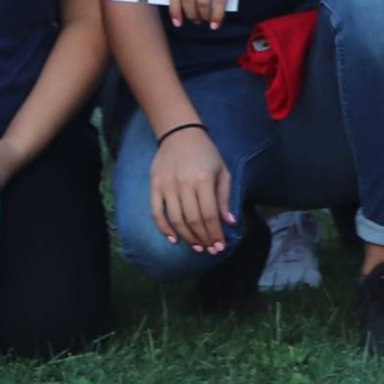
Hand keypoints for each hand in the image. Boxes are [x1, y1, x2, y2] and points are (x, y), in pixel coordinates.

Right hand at [148, 119, 235, 253]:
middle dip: (203, 238)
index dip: (214, 233)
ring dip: (187, 237)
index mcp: (203, 180)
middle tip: (209, 250)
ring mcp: (167, 186)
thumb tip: (228, 222)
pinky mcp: (154, 186)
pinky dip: (164, 229)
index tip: (220, 246)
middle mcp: (184, 184)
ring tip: (197, 246)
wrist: (180, 134)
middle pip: (192, 220)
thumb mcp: (222, 171)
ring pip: (175, 219)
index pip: (209, 214)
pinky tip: (174, 239)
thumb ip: (224, 197)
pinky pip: (157, 212)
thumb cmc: (206, 153)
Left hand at [165, 0, 281, 25]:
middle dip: (189, 13)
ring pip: (202, 0)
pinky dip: (217, 15)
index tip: (177, 21)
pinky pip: (220, 0)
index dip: (174, 8)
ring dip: (203, 16)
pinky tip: (217, 22)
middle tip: (195, 21)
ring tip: (207, 21)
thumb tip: (185, 1)